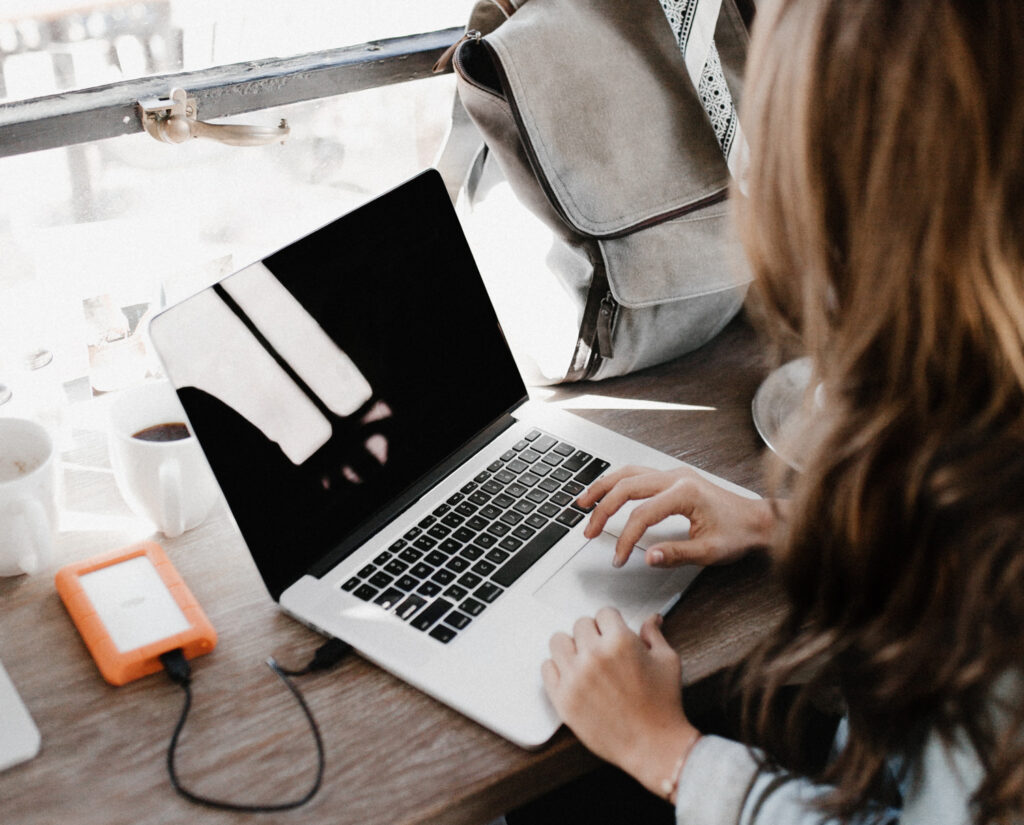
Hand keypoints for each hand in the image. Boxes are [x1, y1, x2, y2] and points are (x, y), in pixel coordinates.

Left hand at [541, 608, 699, 798]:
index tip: (613, 632)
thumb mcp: (667, 662)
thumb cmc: (663, 706)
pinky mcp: (562, 698)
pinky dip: (557, 669)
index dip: (612, 623)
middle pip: (580, 625)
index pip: (604, 613)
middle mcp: (594, 655)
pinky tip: (572, 676)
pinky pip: (546, 668)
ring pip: (558, 641)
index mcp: (620, 642)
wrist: (653, 746)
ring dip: (571, 647)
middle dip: (593, 634)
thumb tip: (652, 619)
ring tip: (584, 660)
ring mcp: (575, 677)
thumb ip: (654, 635)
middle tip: (602, 649)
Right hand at [577, 465, 777, 568]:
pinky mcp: (674, 477)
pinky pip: (638, 473)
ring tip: (583, 503)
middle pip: (627, 486)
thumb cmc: (739, 533)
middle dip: (603, 510)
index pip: (641, 514)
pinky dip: (617, 482)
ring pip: (628, 473)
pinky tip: (607, 492)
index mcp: (685, 493)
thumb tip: (648, 557)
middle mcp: (676, 477)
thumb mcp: (710, 551)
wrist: (758, 520)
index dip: (625, 538)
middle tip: (589, 531)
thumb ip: (676, 554)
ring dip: (604, 487)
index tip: (619, 558)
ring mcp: (674, 474)